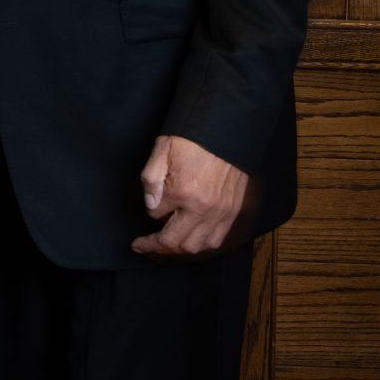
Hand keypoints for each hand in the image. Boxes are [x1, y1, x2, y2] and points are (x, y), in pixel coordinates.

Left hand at [132, 134, 254, 258]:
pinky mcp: (234, 212)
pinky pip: (218, 240)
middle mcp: (203, 208)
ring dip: (180, 249)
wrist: (226, 130)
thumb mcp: (162, 149)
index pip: (156, 215)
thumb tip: (151, 205)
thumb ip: (151, 179)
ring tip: (168, 245)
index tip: (149, 209)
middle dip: (157, 247)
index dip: (149, 212)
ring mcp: (221, 212)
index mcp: (183, 191)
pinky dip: (203, 244)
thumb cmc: (193, 138)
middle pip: (176, 242)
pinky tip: (193, 239)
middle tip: (145, 247)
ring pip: (198, 247)